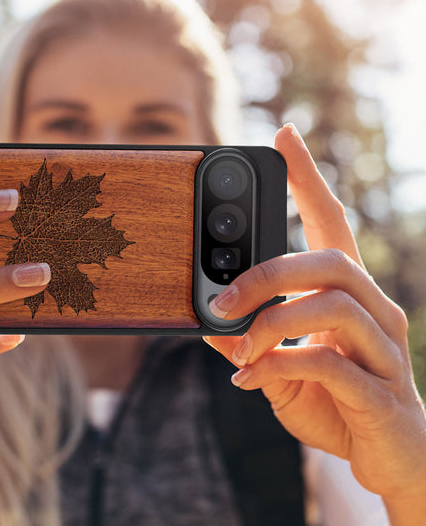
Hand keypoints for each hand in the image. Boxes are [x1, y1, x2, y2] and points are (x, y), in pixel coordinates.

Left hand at [204, 124, 425, 517]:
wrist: (390, 461)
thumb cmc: (335, 403)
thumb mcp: (280, 367)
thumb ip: (249, 342)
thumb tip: (206, 323)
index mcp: (348, 294)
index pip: (331, 222)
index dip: (308, 178)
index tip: (284, 135)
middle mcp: (375, 310)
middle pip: (330, 260)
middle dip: (267, 273)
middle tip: (221, 298)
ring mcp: (385, 349)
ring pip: (332, 305)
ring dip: (271, 323)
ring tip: (238, 348)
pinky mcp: (382, 392)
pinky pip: (329, 363)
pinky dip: (279, 365)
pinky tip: (251, 380)